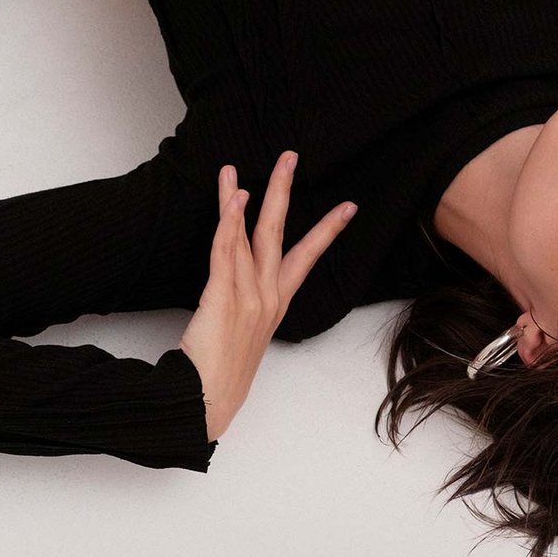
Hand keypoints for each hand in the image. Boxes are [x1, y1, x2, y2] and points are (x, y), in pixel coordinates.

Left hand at [179, 152, 357, 441]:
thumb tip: (240, 277)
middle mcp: (268, 295)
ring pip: (248, 236)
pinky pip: (226, 252)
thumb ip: (245, 299)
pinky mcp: (224, 298)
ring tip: (234, 169)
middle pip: (279, 233)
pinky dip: (230, 223)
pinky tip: (233, 200)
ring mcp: (248, 296)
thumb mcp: (244, 329)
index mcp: (277, 302)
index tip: (349, 207)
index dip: (327, 230)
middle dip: (284, 191)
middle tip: (289, 157)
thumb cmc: (222, 369)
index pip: (307, 257)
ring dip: (240, 198)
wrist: (208, 398)